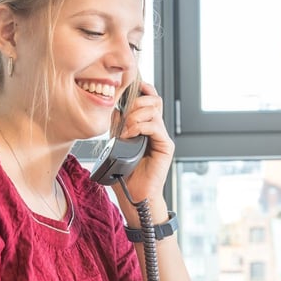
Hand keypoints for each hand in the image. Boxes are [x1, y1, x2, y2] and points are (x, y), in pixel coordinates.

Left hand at [114, 82, 172, 203]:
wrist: (133, 194)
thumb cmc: (125, 173)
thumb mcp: (115, 143)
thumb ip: (117, 126)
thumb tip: (115, 109)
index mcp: (145, 126)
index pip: (148, 99)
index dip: (142, 89)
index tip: (130, 85)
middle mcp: (156, 129)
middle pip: (154, 100)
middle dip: (136, 102)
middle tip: (124, 115)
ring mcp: (162, 137)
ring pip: (154, 110)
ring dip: (135, 116)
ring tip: (125, 130)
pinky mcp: (166, 146)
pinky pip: (155, 126)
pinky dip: (140, 126)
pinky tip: (130, 135)